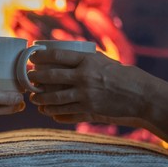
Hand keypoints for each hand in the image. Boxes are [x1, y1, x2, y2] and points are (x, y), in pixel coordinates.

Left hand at [28, 49, 150, 126]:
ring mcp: (86, 94)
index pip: (58, 56)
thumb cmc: (121, 74)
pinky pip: (66, 111)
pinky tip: (47, 111)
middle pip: (52, 76)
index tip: (32, 57)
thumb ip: (85, 57)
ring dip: (41, 98)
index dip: (42, 56)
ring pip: (55, 97)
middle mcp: (84, 77)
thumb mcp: (103, 60)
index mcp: (87, 61)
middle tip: (28, 77)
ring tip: (33, 97)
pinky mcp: (89, 109)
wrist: (139, 94)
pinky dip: (54, 111)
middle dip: (36, 77)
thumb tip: (66, 54)